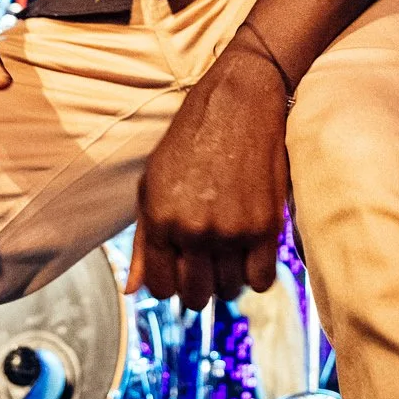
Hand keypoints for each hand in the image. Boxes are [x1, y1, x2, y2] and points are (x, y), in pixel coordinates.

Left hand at [125, 39, 289, 309]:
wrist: (240, 101)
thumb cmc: (191, 138)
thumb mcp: (153, 182)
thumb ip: (143, 240)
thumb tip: (132, 291)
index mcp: (159, 218)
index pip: (160, 288)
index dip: (170, 284)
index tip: (181, 269)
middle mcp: (192, 229)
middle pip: (194, 297)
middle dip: (198, 286)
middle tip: (206, 262)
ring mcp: (230, 230)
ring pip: (229, 291)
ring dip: (228, 279)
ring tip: (229, 249)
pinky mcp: (266, 225)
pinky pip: (261, 280)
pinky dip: (256, 273)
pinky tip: (251, 251)